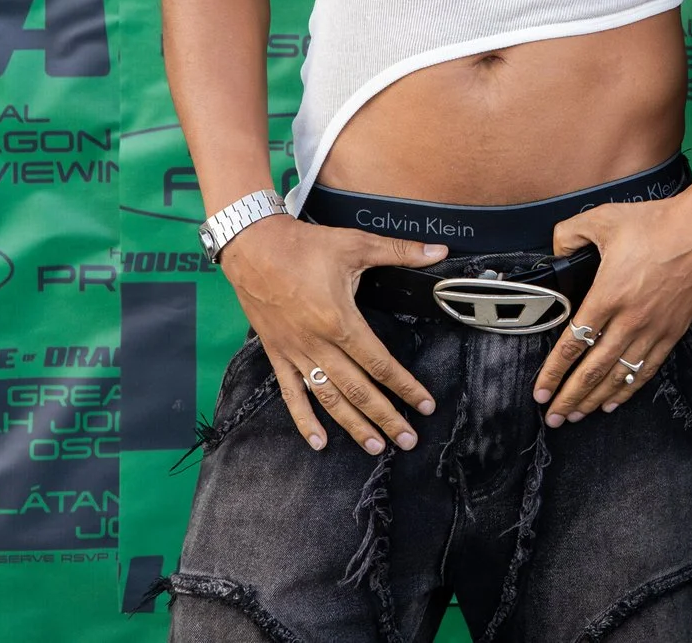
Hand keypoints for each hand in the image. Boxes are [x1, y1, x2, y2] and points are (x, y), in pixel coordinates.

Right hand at [217, 213, 444, 453]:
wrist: (252, 246)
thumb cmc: (304, 245)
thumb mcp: (356, 244)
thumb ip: (399, 250)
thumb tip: (439, 252)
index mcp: (340, 321)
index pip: (380, 364)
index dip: (406, 386)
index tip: (425, 405)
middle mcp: (318, 345)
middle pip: (358, 390)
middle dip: (385, 417)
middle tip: (408, 440)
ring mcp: (295, 353)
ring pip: (328, 398)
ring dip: (352, 425)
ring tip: (374, 446)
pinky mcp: (277, 354)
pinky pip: (291, 393)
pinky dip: (304, 420)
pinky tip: (319, 441)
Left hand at [530, 187, 691, 424]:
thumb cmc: (658, 222)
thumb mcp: (603, 218)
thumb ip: (569, 233)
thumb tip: (556, 250)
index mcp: (608, 295)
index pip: (573, 343)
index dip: (554, 371)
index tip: (541, 391)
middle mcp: (629, 319)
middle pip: (593, 370)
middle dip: (570, 397)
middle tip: (555, 416)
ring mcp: (654, 329)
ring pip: (619, 376)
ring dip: (595, 399)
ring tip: (578, 414)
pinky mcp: (674, 332)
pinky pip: (647, 369)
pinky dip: (629, 390)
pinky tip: (615, 401)